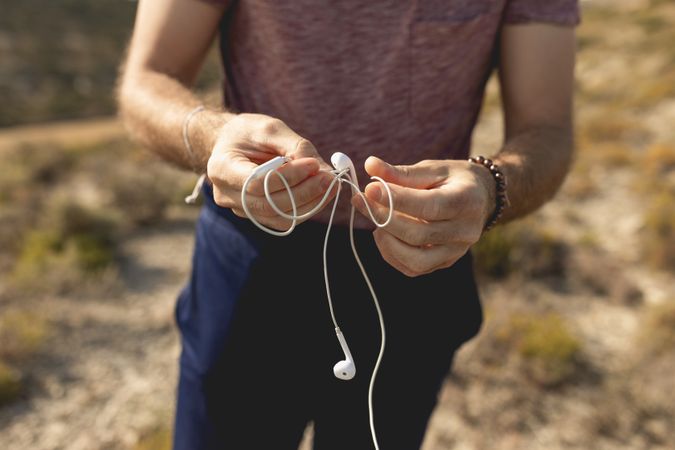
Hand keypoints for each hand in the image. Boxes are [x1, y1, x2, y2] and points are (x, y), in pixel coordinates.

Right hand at [207, 113, 334, 229]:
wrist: (232, 145)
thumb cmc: (248, 132)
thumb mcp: (269, 127)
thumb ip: (293, 145)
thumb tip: (319, 167)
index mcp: (221, 167)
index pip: (257, 182)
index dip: (288, 176)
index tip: (313, 163)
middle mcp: (226, 194)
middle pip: (270, 203)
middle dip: (304, 192)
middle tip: (330, 178)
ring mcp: (241, 209)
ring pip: (279, 216)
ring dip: (310, 203)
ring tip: (330, 184)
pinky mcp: (257, 215)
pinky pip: (283, 219)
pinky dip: (306, 208)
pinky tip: (321, 193)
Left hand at [352, 156, 495, 276]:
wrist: (480, 198)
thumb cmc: (453, 179)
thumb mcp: (433, 168)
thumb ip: (402, 172)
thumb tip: (370, 166)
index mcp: (467, 201)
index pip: (429, 206)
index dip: (396, 200)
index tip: (370, 189)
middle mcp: (466, 231)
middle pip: (418, 234)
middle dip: (384, 217)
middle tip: (361, 200)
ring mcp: (456, 251)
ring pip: (416, 260)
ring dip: (387, 241)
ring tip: (376, 219)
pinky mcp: (445, 262)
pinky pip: (414, 268)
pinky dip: (392, 254)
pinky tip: (385, 233)